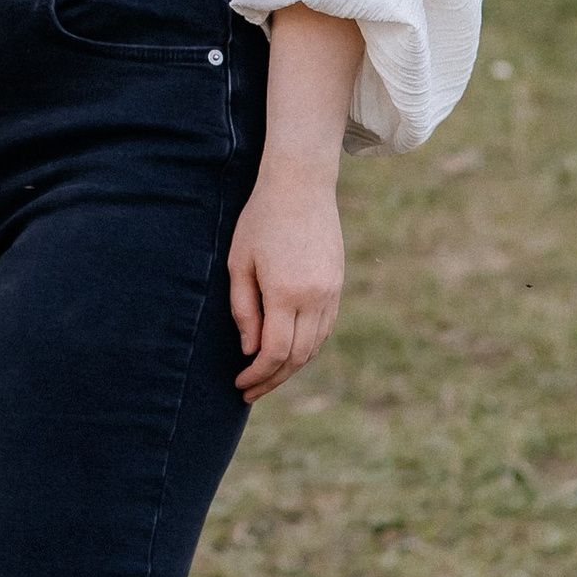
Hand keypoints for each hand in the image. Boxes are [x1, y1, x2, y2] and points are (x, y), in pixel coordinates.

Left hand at [228, 158, 344, 399]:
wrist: (301, 185)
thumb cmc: (260, 220)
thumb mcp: (239, 263)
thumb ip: (244, 309)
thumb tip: (250, 349)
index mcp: (286, 293)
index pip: (275, 352)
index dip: (257, 374)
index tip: (239, 384)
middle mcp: (315, 298)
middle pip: (298, 357)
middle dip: (273, 379)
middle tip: (249, 391)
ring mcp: (331, 292)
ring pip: (315, 346)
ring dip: (291, 367)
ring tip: (267, 377)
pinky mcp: (338, 285)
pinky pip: (325, 328)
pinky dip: (307, 347)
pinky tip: (289, 352)